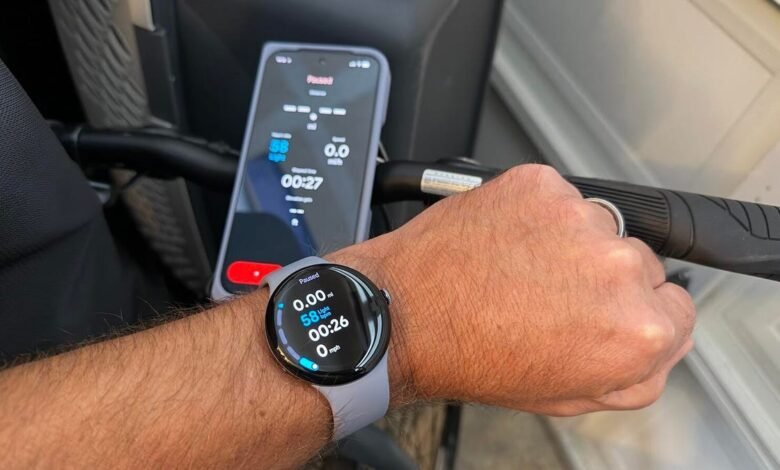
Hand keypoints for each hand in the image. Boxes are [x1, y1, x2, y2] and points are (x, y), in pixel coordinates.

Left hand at [338, 164, 695, 415]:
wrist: (408, 314)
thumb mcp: (571, 394)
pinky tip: (507, 244)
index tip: (606, 313)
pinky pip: (560, 198)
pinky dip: (539, 216)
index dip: (638, 314)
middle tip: (551, 297)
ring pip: (598, 226)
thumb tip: (662, 341)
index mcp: (637, 329)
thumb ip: (637, 374)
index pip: (678, 308)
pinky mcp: (541, 185)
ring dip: (570, 243)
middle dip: (604, 280)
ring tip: (521, 270)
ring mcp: (578, 218)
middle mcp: (617, 267)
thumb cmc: (475, 357)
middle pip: (641, 263)